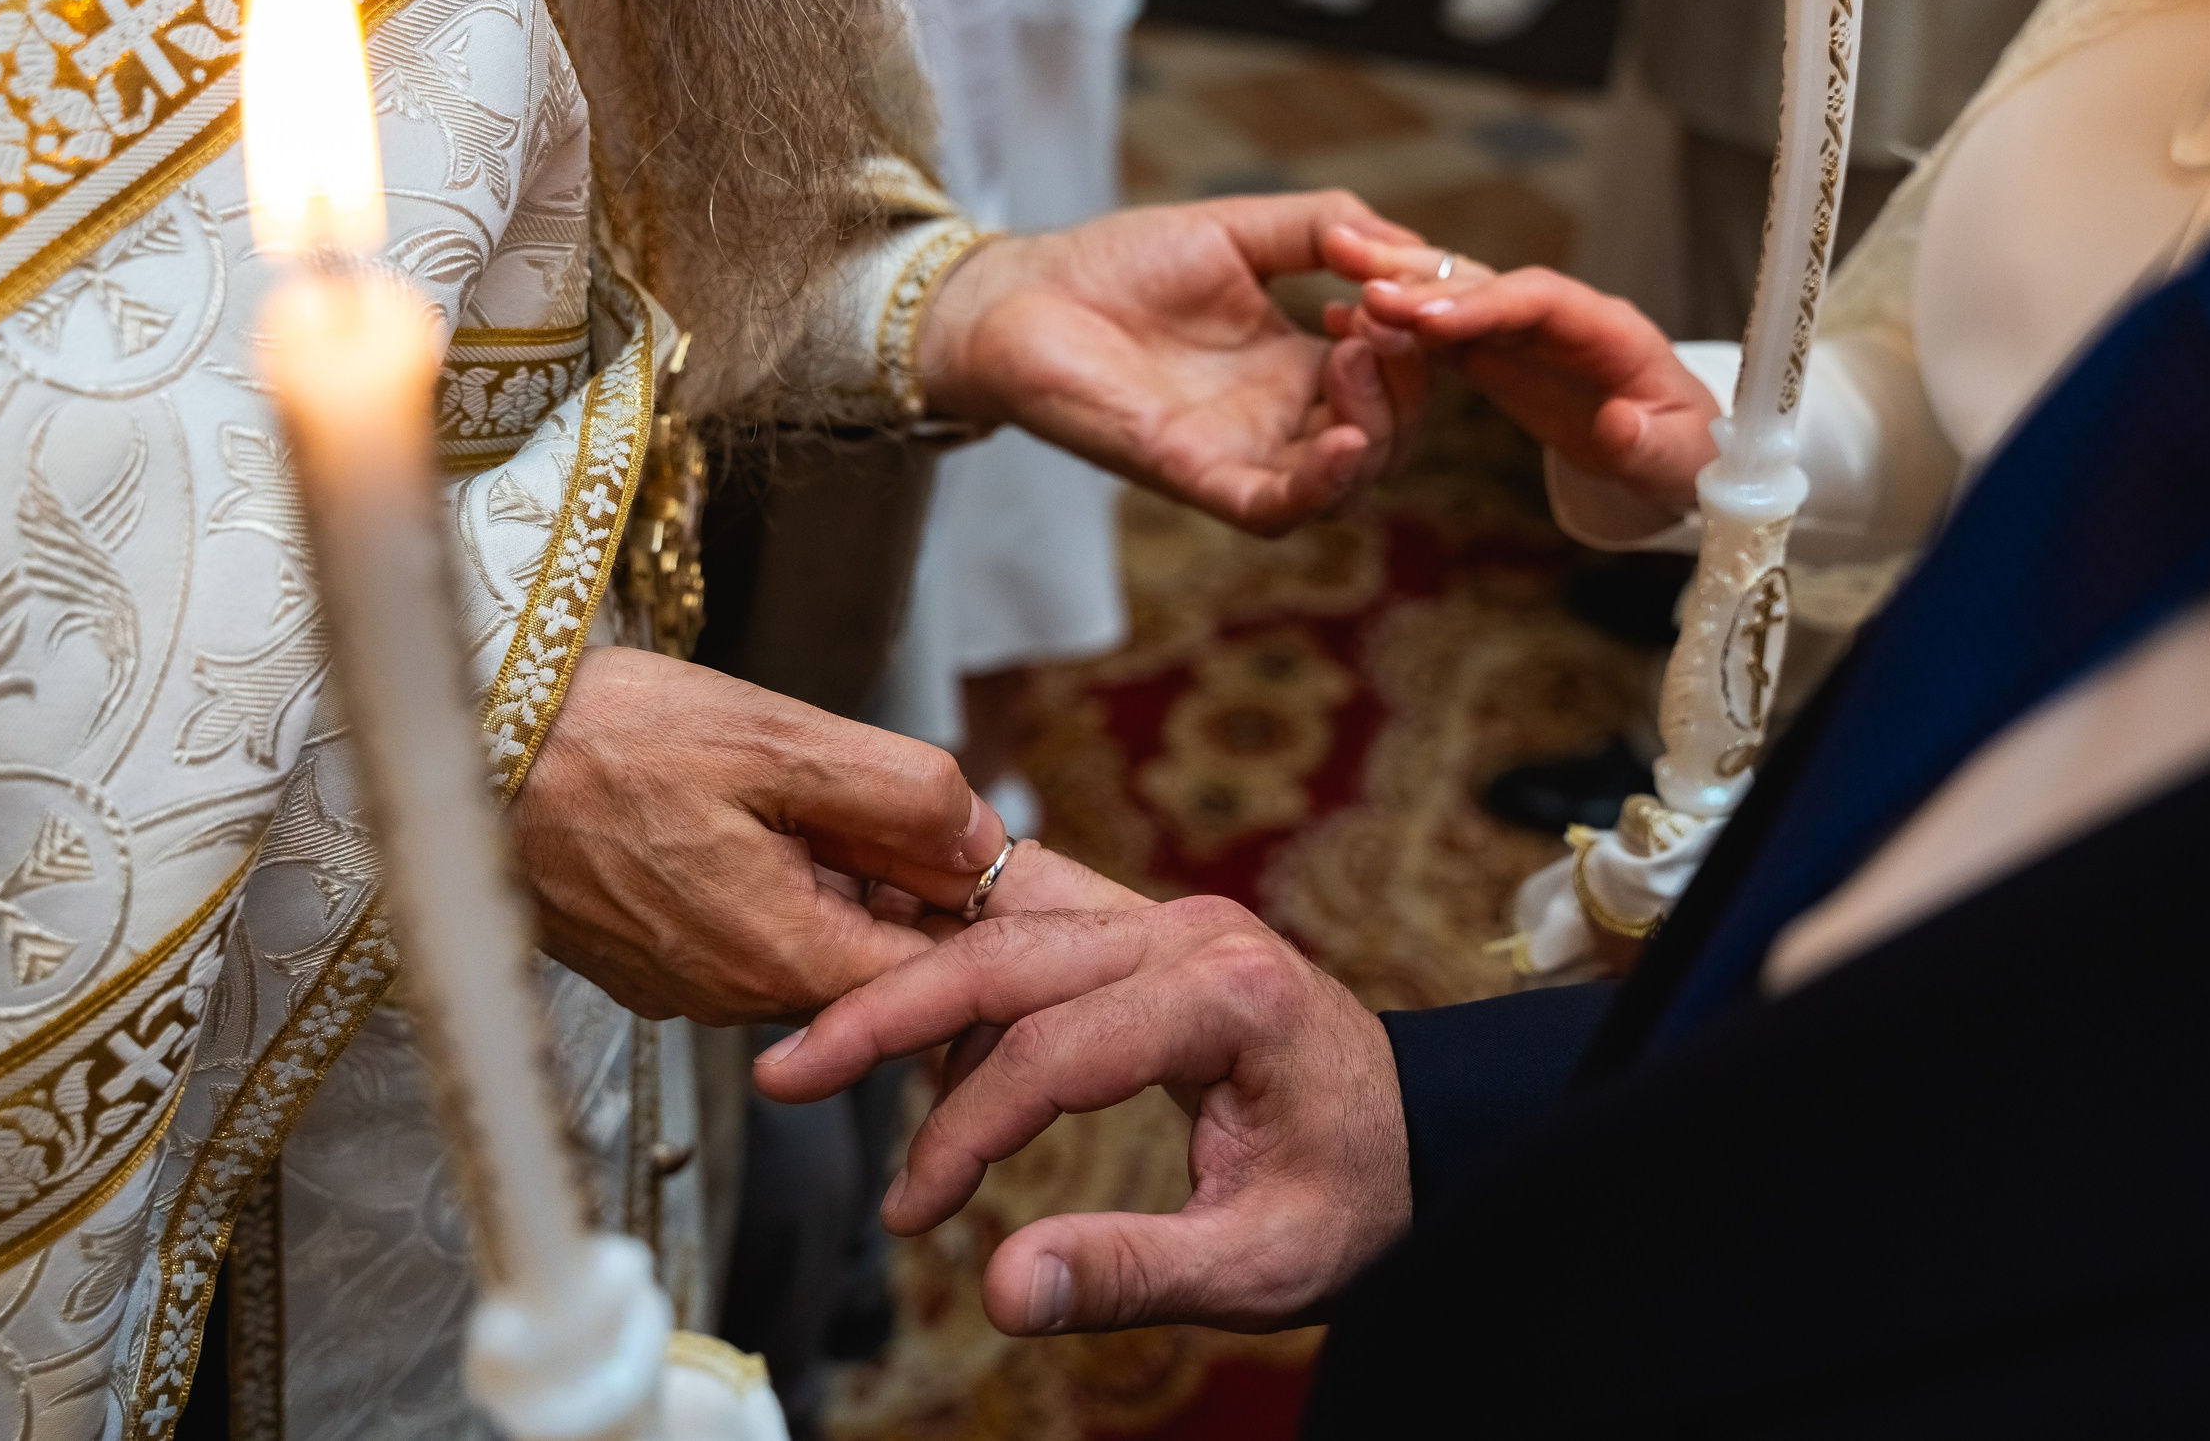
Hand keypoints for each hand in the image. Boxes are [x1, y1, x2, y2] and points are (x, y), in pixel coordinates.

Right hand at [510, 646, 1008, 1023]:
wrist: (455, 749)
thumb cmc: (606, 737)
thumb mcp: (777, 740)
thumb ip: (897, 794)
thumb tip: (982, 840)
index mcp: (781, 955)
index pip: (931, 982)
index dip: (979, 923)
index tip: (1002, 863)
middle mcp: (732, 995)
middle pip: (869, 960)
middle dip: (906, 889)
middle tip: (915, 803)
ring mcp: (679, 983)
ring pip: (804, 942)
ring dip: (836, 879)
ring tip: (817, 790)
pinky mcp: (640, 959)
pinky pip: (740, 931)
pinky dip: (771, 880)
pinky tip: (749, 811)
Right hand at [756, 882, 1409, 1334]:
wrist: (1427, 1137)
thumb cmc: (1359, 1199)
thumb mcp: (1263, 1266)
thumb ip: (1132, 1275)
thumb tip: (1003, 1292)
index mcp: (1231, 996)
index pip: (1053, 1049)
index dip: (965, 1134)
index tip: (914, 1214)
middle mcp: (1195, 930)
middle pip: (1007, 949)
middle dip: (884, 1012)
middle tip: (783, 1073)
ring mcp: (1172, 917)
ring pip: (1008, 918)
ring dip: (913, 974)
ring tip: (821, 1044)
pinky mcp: (1151, 930)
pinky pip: (1034, 925)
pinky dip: (964, 972)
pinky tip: (922, 1055)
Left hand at [919, 194, 1429, 535]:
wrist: (1018, 296)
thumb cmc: (1118, 264)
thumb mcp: (1237, 229)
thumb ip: (1322, 227)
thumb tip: (1407, 244)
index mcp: (1297, 364)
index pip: (1394, 376)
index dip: (1416, 342)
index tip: (1395, 290)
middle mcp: (1280, 419)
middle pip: (1388, 438)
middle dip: (1407, 388)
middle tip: (1379, 328)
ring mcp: (1243, 453)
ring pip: (1348, 482)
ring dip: (1378, 428)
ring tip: (1356, 357)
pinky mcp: (1198, 476)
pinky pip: (1278, 509)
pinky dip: (1323, 486)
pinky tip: (1347, 441)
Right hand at [1358, 266, 1720, 523]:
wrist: (1671, 456)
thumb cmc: (1684, 455)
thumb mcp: (1678, 461)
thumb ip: (1648, 444)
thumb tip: (1617, 423)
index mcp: (1610, 330)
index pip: (1540, 300)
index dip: (1484, 304)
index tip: (1427, 319)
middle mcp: (1560, 317)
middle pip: (1487, 282)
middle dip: (1424, 279)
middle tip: (1358, 279)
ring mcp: (1523, 332)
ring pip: (1456, 295)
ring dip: (1399, 280)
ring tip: (1335, 266)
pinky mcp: (1498, 354)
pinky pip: (1441, 332)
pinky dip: (1396, 323)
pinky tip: (1342, 317)